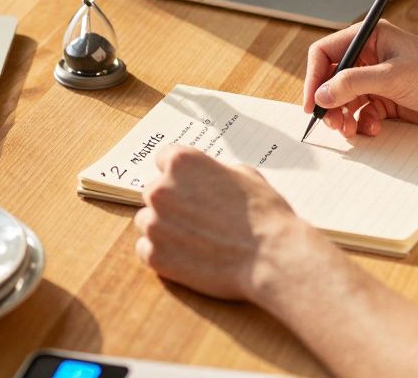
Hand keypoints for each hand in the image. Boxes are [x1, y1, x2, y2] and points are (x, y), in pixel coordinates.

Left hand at [133, 146, 333, 301]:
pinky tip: (188, 257)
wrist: (271, 256)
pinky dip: (163, 254)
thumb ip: (214, 171)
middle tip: (197, 218)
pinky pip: (146, 250)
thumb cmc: (264, 214)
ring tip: (194, 240)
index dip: (178, 174)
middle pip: (154, 192)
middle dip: (172, 203)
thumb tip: (205, 177)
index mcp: (182, 162)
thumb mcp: (245, 174)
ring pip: (147, 221)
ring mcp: (155, 224)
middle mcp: (161, 189)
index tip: (187, 186)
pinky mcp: (156, 256)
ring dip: (164, 228)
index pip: (163, 159)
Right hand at [303, 19, 417, 135]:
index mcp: (371, 37)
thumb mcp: (393, 76)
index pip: (326, 52)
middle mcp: (371, 57)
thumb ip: (353, 83)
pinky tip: (373, 129)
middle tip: (330, 121)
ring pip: (344, 99)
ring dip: (343, 116)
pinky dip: (362, 123)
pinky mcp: (388, 100)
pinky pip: (361, 113)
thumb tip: (322, 93)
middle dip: (328, 101)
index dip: (314, 76)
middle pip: (332, 78)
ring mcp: (379, 80)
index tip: (312, 101)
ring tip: (349, 129)